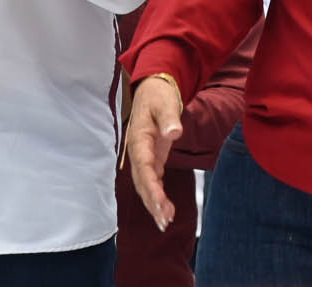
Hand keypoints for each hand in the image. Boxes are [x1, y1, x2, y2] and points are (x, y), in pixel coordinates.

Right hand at [123, 75, 184, 231]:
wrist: (153, 89)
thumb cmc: (158, 96)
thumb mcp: (165, 103)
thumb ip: (169, 118)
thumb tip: (174, 133)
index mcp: (139, 139)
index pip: (144, 167)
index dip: (151, 187)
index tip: (160, 202)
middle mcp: (138, 151)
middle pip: (142, 182)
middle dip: (152, 203)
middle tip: (164, 222)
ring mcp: (143, 156)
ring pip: (145, 185)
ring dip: (154, 204)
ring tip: (166, 222)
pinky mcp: (151, 158)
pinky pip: (152, 181)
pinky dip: (157, 195)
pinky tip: (166, 210)